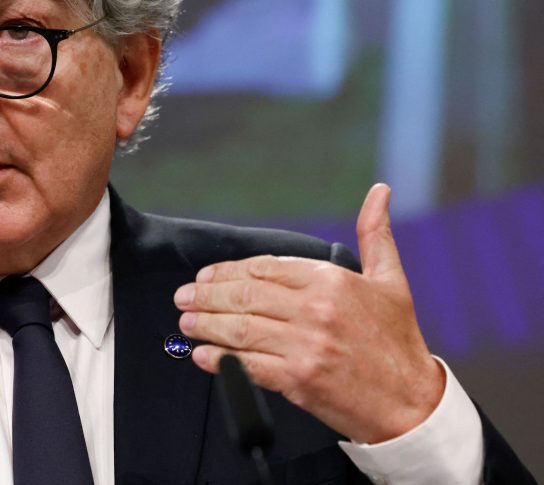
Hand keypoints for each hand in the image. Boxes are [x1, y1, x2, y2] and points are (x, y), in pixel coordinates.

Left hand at [173, 183, 443, 443]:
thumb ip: (375, 233)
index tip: (206, 276)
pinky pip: (246, 365)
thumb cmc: (398, 342)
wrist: (412, 404)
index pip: (263, 268)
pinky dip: (219, 359)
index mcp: (331, 281)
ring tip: (186, 322)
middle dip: (206, 296)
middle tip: (184, 297)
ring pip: (239, 328)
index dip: (228, 271)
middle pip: (243, 296)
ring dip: (205, 324)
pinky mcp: (298, 379)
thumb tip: (379, 191)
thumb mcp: (391, 280)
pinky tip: (203, 355)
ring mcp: (304, 345)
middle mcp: (315, 309)